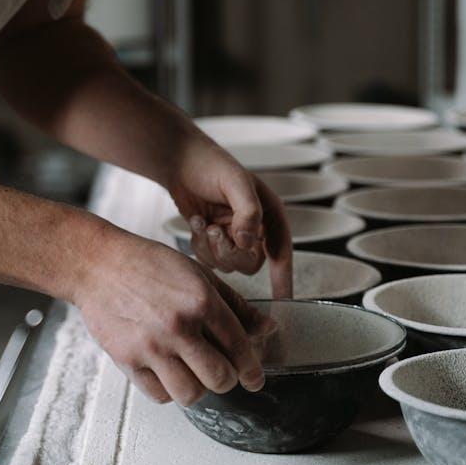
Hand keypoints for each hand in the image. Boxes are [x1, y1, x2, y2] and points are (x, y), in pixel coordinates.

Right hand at [75, 224, 276, 404]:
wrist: (99, 264)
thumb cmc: (149, 265)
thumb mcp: (198, 274)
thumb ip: (234, 305)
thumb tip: (266, 329)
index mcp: (201, 300)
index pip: (239, 347)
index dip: (253, 370)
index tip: (255, 379)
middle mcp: (179, 326)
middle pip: (219, 379)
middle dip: (226, 379)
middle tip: (220, 371)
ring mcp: (151, 345)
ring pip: (190, 394)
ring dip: (197, 388)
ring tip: (191, 371)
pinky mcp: (127, 359)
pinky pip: (159, 395)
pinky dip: (168, 390)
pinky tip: (167, 371)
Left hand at [169, 137, 292, 297]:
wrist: (180, 161)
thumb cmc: (211, 165)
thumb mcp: (235, 183)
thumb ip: (247, 212)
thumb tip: (248, 242)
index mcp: (269, 214)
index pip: (281, 252)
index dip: (284, 279)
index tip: (284, 303)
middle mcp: (255, 228)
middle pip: (250, 263)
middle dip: (229, 251)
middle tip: (214, 231)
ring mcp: (234, 236)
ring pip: (228, 264)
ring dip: (212, 247)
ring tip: (203, 222)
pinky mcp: (214, 240)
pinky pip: (210, 260)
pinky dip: (200, 246)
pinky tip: (196, 223)